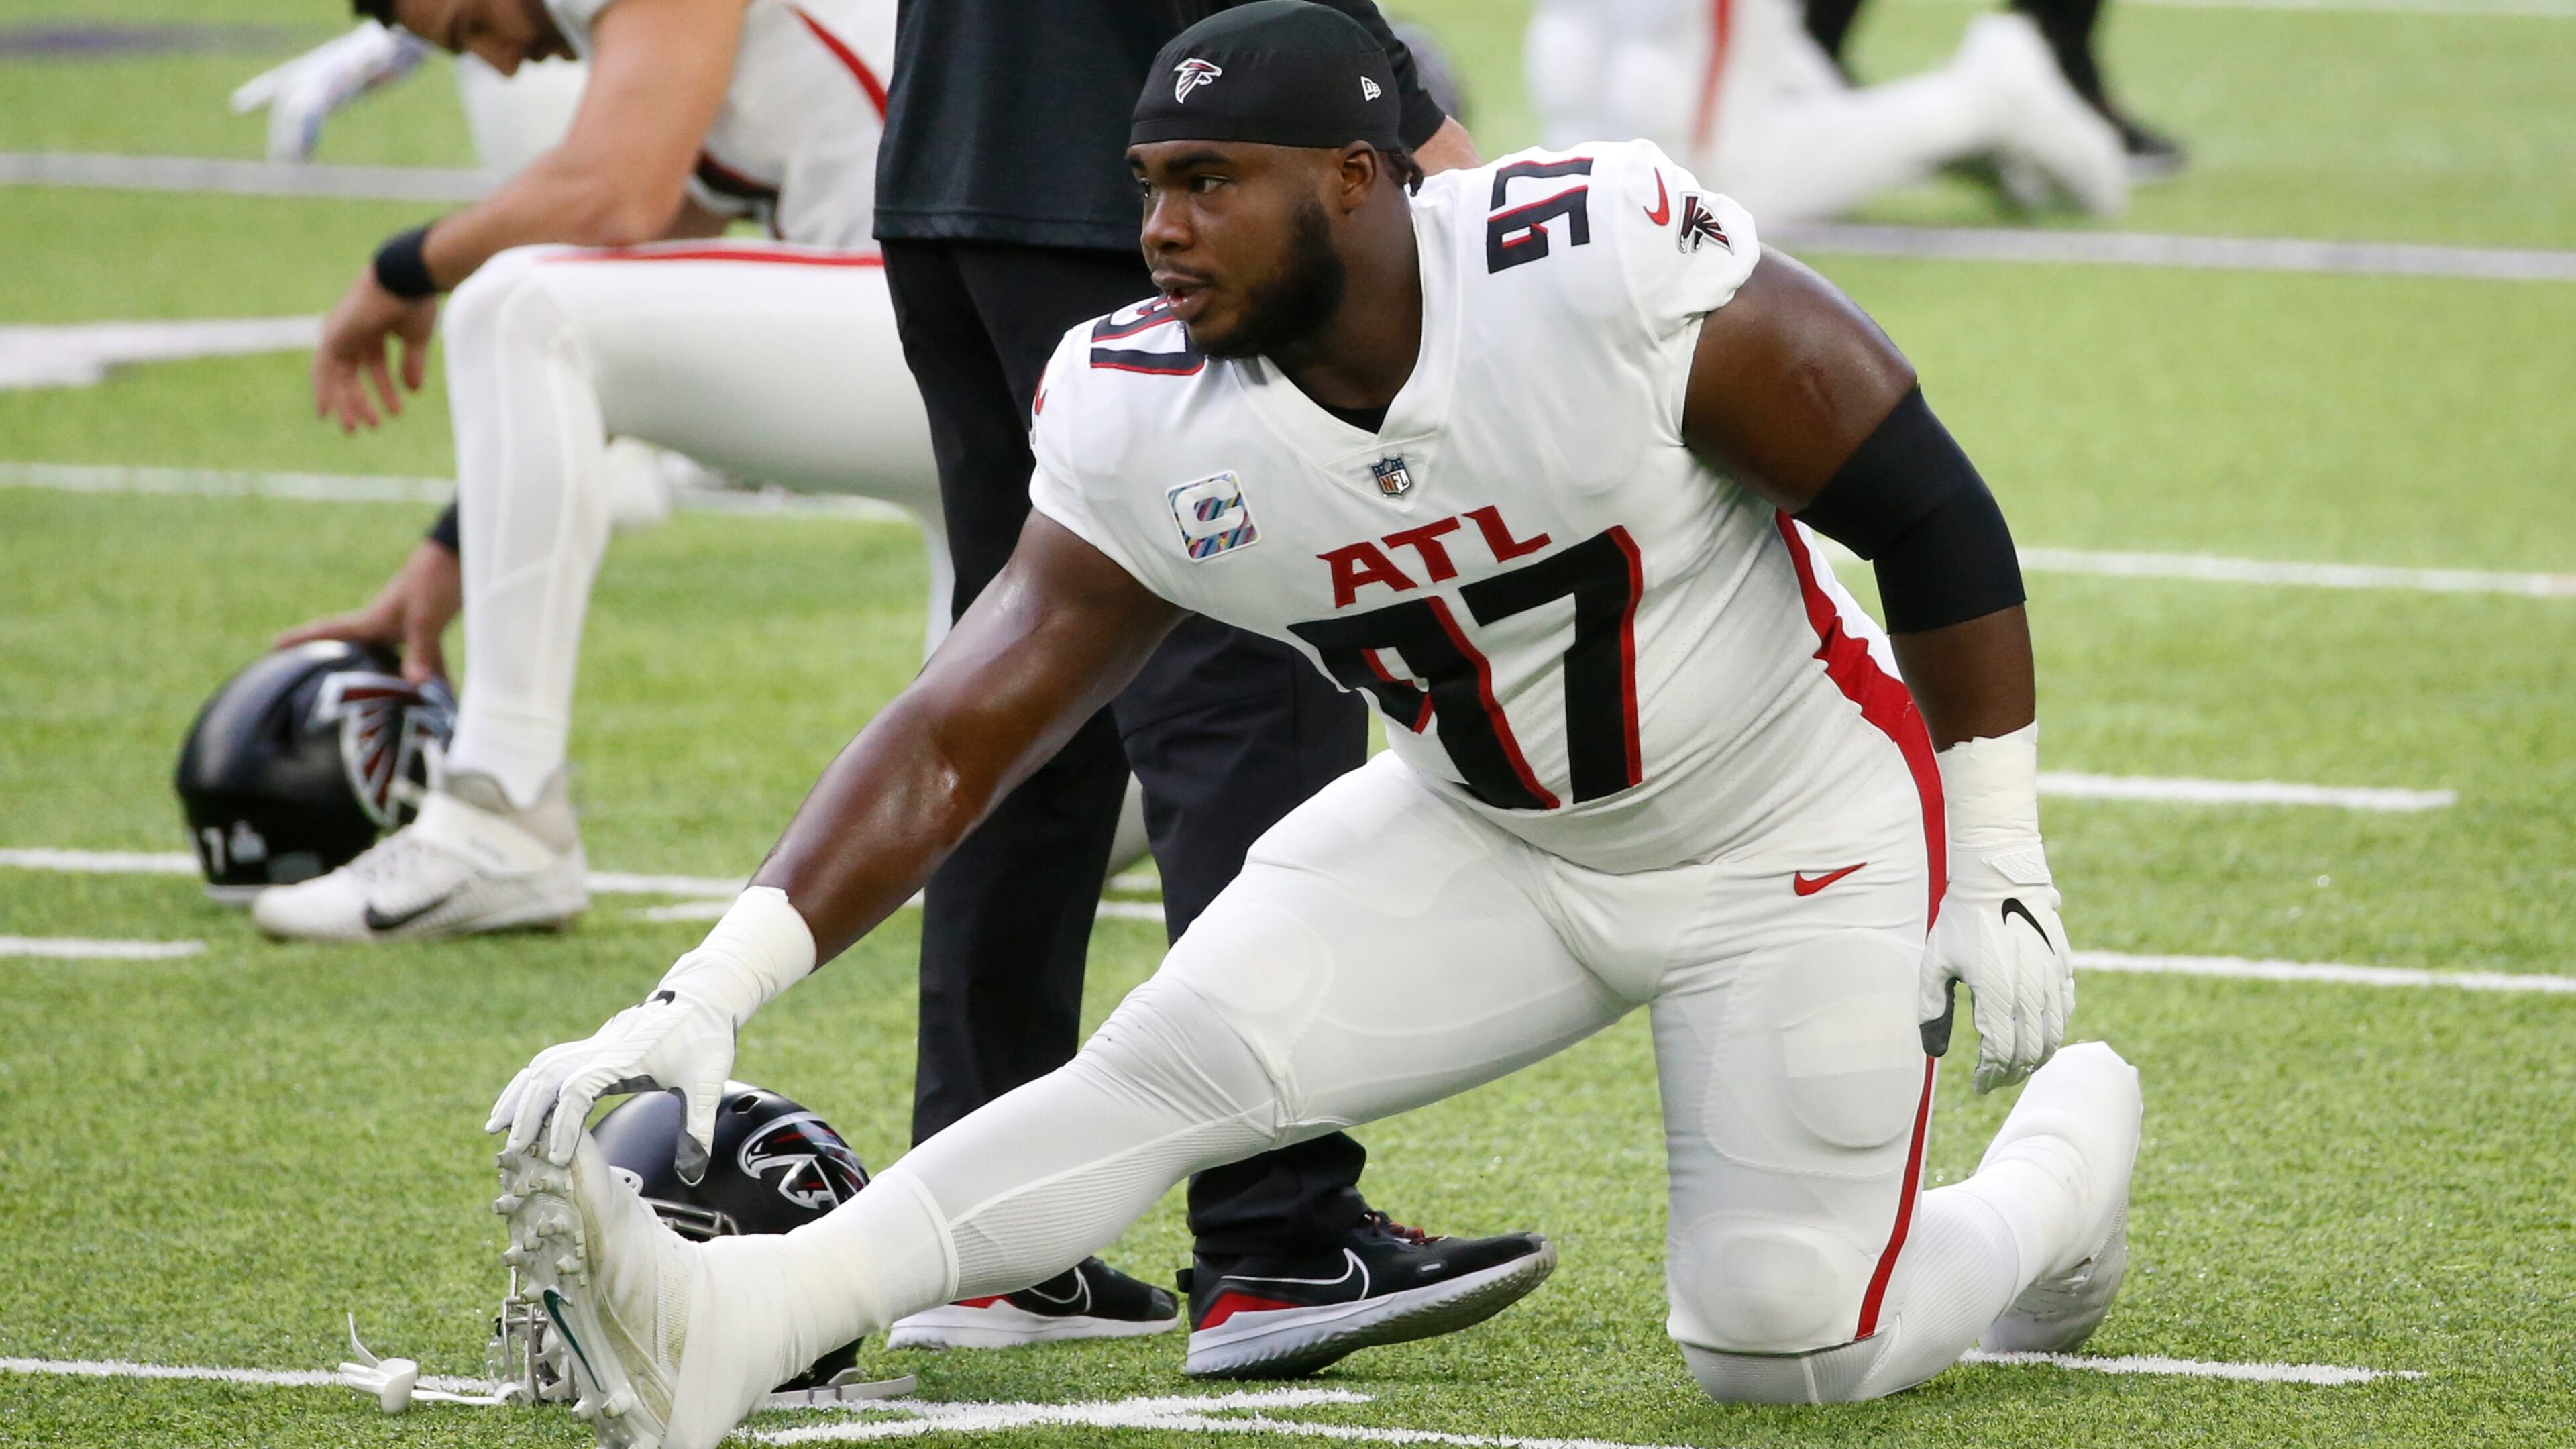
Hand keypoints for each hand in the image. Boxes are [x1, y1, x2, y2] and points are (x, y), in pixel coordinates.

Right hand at [273, 538, 459, 683]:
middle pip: (355, 654)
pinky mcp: (429, 630)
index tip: (273, 645)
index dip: (300, 638)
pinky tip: (443, 701)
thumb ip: (421, 651)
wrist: (461, 555)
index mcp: (371, 620)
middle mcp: (384, 626)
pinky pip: (426, 663)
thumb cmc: (435, 577)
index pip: (328, 630)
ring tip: (386, 713)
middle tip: (319, 692)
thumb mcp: (425, 615)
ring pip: (393, 664)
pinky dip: (432, 680)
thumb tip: (417, 686)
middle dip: (340, 671)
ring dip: (393, 686)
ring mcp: (406, 628)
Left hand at [313, 267, 436, 431]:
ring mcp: (340, 333)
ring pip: (338, 377)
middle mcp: (353, 332)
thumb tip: (413, 390)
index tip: (392, 412)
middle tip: (371, 428)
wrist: (405, 279)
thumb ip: (411, 364)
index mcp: (373, 329)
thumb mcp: (414, 339)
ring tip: (354, 429)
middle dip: (361, 402)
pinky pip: (323, 370)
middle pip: (352, 375)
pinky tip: (328, 412)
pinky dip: (324, 391)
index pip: (372, 366)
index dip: (381, 390)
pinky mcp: (333, 336)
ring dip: (346, 404)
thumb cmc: (414, 302)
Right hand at [487, 989, 737, 1182]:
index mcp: (624, 1057)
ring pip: (542, 1065)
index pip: (579, 1090)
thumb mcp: (707, 1084)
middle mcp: (601, 1048)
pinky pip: (551, 1060)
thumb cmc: (705, 1039)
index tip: (557, 1157)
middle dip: (526, 1113)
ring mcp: (594, 1044)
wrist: (704, 999)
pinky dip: (529, 1081)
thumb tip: (693, 1176)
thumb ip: (698, 1131)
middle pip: (547, 1076)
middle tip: (512, 1149)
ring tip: (496, 1127)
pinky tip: (518, 1102)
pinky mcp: (594, 1045)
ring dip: (517, 1095)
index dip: (564, 1124)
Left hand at [1919, 843, 2071, 1092]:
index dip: (1990, 1076)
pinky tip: (2036, 1037)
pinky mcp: (2064, 970)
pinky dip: (2053, 1034)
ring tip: (2015, 1066)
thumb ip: (1932, 1008)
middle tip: (1994, 1081)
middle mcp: (2029, 994)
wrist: (2000, 880)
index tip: (1978, 1086)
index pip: (2000, 1054)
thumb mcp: (1934, 963)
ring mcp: (2051, 982)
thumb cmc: (1961, 921)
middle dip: (2011, 1075)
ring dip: (2035, 1059)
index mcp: (1995, 995)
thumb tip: (1934, 1051)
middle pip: (2029, 1054)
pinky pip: (2065, 1014)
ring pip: (2053, 1039)